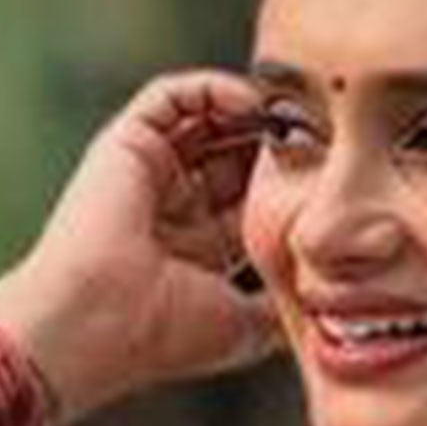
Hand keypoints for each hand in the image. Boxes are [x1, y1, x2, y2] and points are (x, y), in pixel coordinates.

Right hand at [0, 69, 289, 410]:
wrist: (98, 323)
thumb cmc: (164, 335)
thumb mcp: (241, 329)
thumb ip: (277, 308)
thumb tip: (320, 303)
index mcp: (196, 248)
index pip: (249, 199)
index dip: (287, 184)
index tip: (328, 176)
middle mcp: (171, 206)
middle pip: (232, 154)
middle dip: (273, 141)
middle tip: (318, 132)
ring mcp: (148, 171)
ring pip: (205, 119)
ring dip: (249, 112)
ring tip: (288, 114)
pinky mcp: (127, 141)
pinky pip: (173, 96)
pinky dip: (211, 90)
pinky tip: (248, 103)